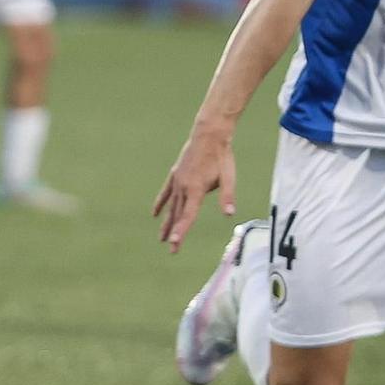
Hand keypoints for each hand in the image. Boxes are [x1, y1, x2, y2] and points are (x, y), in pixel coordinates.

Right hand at [152, 122, 236, 252]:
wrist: (209, 134)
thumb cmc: (221, 156)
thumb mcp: (228, 177)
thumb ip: (227, 196)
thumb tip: (229, 214)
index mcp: (195, 189)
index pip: (187, 215)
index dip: (181, 231)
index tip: (174, 243)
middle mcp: (183, 187)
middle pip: (177, 215)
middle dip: (174, 233)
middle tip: (172, 250)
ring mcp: (177, 180)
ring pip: (170, 206)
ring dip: (167, 222)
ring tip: (162, 239)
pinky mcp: (176, 174)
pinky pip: (166, 192)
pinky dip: (160, 203)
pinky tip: (155, 214)